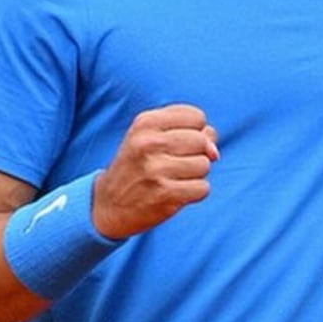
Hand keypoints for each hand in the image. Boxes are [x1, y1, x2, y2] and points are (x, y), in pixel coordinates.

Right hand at [92, 104, 219, 238]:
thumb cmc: (137, 166)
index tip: (179, 143)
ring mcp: (156, 170)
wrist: (108, 204)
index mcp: (145, 122)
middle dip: (197, 153)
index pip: (196, 117)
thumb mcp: (151, 137)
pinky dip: (195, 192)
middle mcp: (149, 143)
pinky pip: (203, 188)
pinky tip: (177, 193)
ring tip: (173, 178)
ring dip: (196, 175)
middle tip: (174, 163)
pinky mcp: (165, 195)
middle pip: (202, 141)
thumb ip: (189, 133)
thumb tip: (215, 151)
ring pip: (204, 165)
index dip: (196, 131)